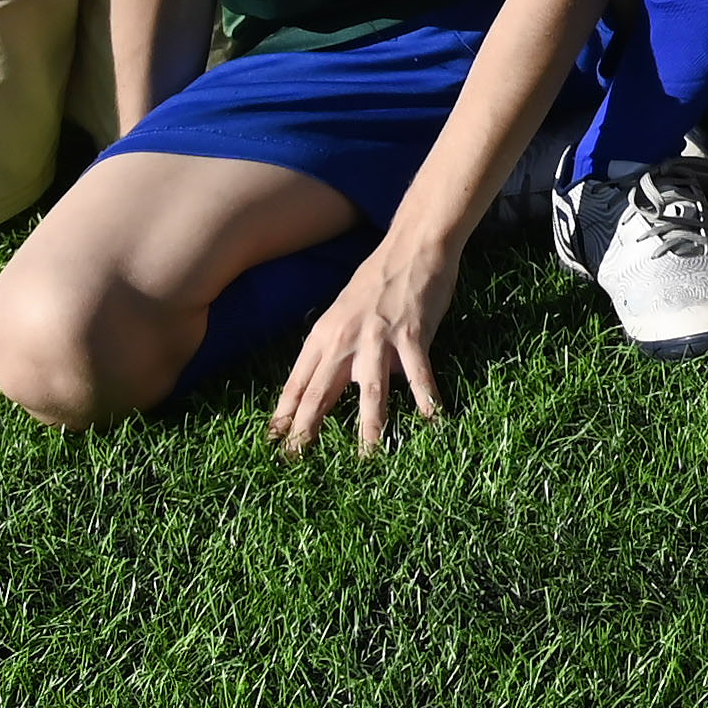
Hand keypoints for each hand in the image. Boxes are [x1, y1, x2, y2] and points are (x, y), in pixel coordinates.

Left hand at [269, 231, 464, 456]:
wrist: (412, 246)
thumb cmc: (378, 279)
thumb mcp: (343, 312)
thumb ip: (338, 347)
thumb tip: (340, 381)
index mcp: (323, 335)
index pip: (297, 383)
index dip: (285, 414)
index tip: (275, 441)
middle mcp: (344, 341)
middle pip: (321, 394)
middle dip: (307, 431)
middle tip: (298, 461)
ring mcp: (378, 339)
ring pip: (370, 392)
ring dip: (369, 427)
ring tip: (367, 457)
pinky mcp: (411, 336)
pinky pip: (419, 373)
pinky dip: (426, 397)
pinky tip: (432, 418)